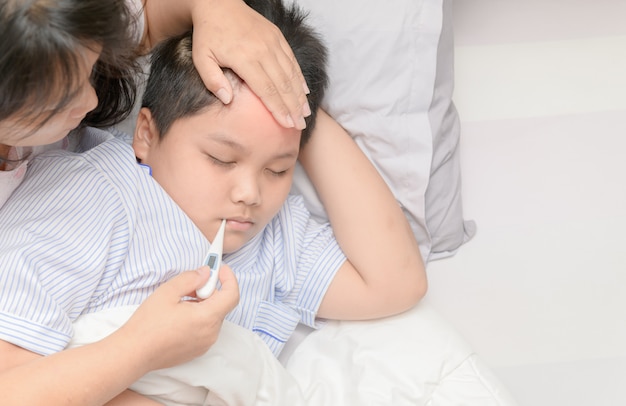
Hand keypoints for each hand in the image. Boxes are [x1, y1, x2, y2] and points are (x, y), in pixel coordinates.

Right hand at [119, 265, 238, 370]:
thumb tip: (206, 273)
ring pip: (213, 316)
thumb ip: (191, 278)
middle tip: (190, 285)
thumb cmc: (148, 324)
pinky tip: (179, 316)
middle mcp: (211, 333)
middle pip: (221, 304)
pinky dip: (199, 317)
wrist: (134, 353)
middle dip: (209, 291)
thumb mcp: (168, 292)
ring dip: (203, 304)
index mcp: (206, 318)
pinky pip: (206, 328)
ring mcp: (205, 343)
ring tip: (180, 302)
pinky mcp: (198, 350)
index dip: (229, 279)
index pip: (232, 295)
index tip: (219, 269)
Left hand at [190, 0, 309, 128]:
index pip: (266, 89)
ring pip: (291, 74)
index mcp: (245, 58)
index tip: (287, 124)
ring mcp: (272, 43)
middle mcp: (263, 51)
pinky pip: (292, 60)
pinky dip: (299, 77)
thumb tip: (227, 100)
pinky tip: (304, 92)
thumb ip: (212, 80)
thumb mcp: (201, 57)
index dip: (278, 108)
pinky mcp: (277, 37)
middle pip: (283, 85)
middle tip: (300, 125)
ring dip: (299, 95)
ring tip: (305, 113)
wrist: (218, 4)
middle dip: (293, 107)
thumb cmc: (208, 34)